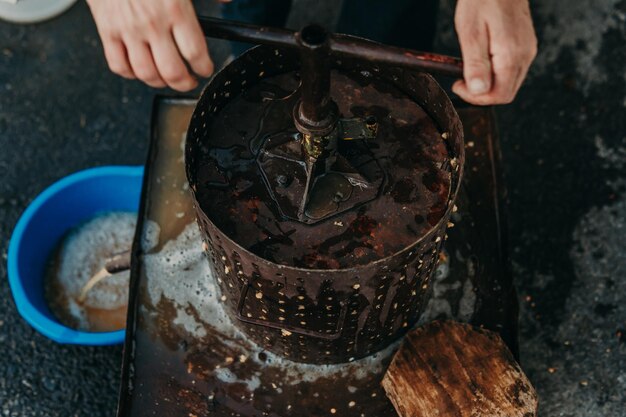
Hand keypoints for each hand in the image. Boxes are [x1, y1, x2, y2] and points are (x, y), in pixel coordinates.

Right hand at [87, 0, 213, 90]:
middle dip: (185, 83)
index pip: (195, 53)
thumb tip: (228, 1)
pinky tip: (139, 70)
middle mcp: (152, 23)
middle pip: (172, 71)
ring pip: (146, 74)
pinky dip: (130, 74)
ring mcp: (128, 29)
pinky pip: (118, 65)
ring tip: (167, 79)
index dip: (204, 68)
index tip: (205, 69)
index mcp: (175, 9)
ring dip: (160, 83)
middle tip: (190, 81)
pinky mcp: (107, 29)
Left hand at [452, 0, 536, 104]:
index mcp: (512, 54)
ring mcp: (527, 50)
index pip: (500, 95)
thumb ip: (475, 64)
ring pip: (509, 83)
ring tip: (469, 68)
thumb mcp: (470, 32)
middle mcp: (525, 55)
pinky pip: (511, 70)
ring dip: (488, 84)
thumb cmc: (481, 0)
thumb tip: (478, 92)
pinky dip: (495, 73)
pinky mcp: (525, 46)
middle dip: (482, 94)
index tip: (458, 85)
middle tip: (461, 80)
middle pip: (506, 93)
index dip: (477, 98)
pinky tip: (481, 60)